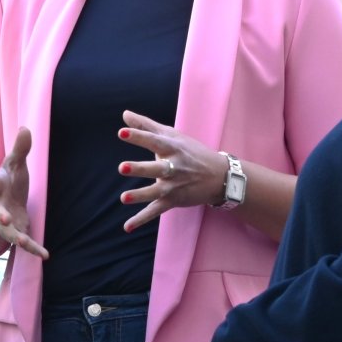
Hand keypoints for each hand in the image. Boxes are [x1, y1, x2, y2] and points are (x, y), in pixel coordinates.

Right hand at [0, 126, 47, 258]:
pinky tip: (45, 255)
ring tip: (22, 242)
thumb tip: (26, 127)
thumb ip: (20, 149)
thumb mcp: (14, 164)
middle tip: (3, 217)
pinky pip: (24, 242)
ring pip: (6, 232)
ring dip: (13, 236)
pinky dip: (34, 249)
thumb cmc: (9, 180)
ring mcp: (5, 222)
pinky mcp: (16, 232)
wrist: (3, 202)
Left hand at [118, 110, 227, 230]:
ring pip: (156, 192)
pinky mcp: (173, 201)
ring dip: (140, 195)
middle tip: (122, 167)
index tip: (121, 132)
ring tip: (123, 198)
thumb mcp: (172, 136)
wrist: (220, 176)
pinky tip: (127, 227)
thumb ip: (146, 126)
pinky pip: (156, 211)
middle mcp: (174, 167)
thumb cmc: (191, 152)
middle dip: (140, 168)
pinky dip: (142, 219)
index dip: (138, 136)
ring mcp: (174, 186)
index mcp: (172, 149)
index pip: (154, 141)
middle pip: (156, 168)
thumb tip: (124, 114)